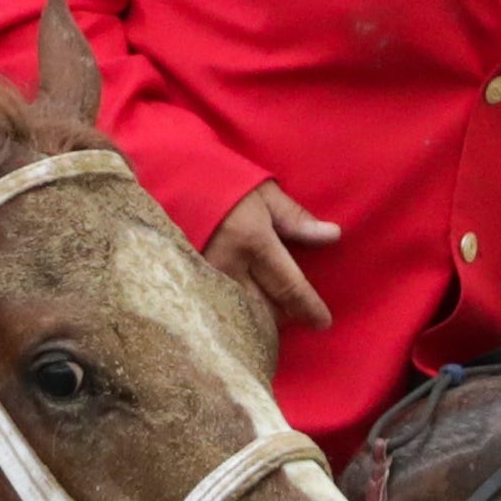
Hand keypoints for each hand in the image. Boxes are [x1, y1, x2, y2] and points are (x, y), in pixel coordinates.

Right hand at [205, 180, 338, 330]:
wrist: (167, 178)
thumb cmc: (219, 181)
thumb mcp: (263, 192)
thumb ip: (295, 218)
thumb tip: (332, 236)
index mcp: (254, 242)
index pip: (289, 287)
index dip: (309, 308)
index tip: (323, 322)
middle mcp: (230, 265)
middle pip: (266, 309)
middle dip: (286, 317)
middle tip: (299, 315)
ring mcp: (206, 276)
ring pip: (242, 313)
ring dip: (262, 318)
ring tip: (275, 314)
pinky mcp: (190, 280)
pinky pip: (221, 306)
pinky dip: (239, 312)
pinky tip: (246, 311)